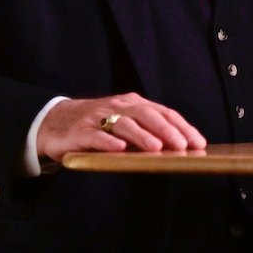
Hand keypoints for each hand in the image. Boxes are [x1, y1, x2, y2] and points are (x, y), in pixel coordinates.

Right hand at [36, 92, 206, 160]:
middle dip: (166, 130)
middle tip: (182, 145)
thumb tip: (180, 148)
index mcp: (134, 104)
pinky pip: (96, 136)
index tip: (198, 142)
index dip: (182, 127)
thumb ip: (148, 132)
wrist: (55, 122)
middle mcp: (119, 106)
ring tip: (156, 148)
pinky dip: (108, 141)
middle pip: (147, 115)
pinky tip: (119, 149)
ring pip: (124, 124)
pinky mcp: (80, 131)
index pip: (163, 113)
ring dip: (142, 136)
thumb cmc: (99, 126)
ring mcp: (99, 117)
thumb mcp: (126, 124)